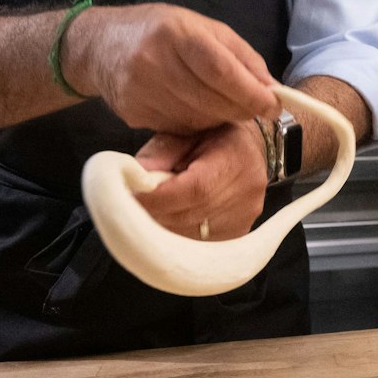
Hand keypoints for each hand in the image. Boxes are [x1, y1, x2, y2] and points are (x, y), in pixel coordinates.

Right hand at [67, 3, 279, 134]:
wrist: (99, 45)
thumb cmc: (160, 30)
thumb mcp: (202, 27)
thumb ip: (240, 55)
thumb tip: (271, 88)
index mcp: (175, 33)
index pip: (220, 70)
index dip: (250, 91)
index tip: (272, 104)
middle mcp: (153, 62)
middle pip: (211, 100)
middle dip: (242, 108)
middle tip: (255, 107)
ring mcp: (139, 91)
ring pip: (197, 119)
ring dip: (220, 116)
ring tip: (221, 102)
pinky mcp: (132, 113)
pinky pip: (178, 127)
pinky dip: (196, 122)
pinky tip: (194, 106)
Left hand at [132, 121, 266, 239]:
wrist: (249, 150)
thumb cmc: (212, 138)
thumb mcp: (187, 134)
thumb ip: (161, 153)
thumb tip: (135, 177)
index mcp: (235, 159)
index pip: (195, 189)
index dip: (159, 197)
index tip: (130, 196)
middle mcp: (246, 192)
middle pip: (189, 215)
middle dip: (153, 213)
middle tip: (128, 206)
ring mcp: (244, 217)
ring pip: (190, 234)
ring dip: (162, 226)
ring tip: (148, 209)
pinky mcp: (237, 234)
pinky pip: (198, 243)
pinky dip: (176, 234)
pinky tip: (168, 218)